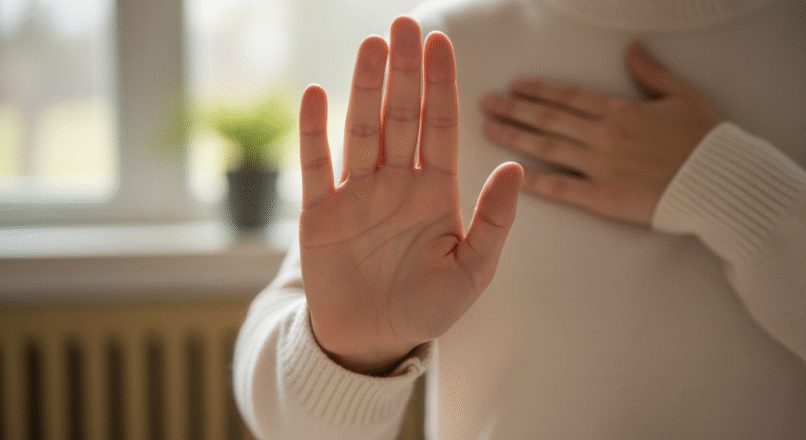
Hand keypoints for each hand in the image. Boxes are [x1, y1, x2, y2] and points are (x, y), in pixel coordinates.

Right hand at [299, 17, 522, 374]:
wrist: (373, 339)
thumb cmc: (427, 308)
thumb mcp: (473, 270)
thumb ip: (495, 221)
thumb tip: (516, 168)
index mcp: (436, 192)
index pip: (441, 127)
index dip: (442, 86)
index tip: (441, 44)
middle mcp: (397, 183)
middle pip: (402, 117)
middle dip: (406, 72)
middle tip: (407, 26)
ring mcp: (358, 194)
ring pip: (363, 130)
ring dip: (366, 88)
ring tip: (372, 46)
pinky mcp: (321, 213)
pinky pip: (316, 166)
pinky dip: (314, 132)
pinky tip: (317, 94)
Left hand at [481, 40, 722, 225]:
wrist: (721, 182)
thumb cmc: (706, 139)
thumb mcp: (683, 96)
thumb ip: (652, 72)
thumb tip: (631, 48)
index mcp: (620, 110)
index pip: (568, 97)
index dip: (538, 91)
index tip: (514, 86)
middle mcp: (604, 136)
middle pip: (549, 119)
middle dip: (514, 110)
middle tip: (487, 104)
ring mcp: (601, 167)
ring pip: (548, 148)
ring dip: (516, 138)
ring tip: (490, 130)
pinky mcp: (603, 198)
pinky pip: (563, 189)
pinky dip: (536, 182)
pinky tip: (513, 174)